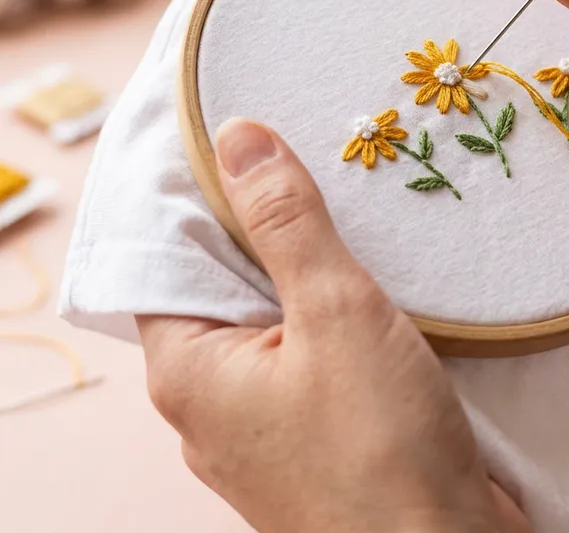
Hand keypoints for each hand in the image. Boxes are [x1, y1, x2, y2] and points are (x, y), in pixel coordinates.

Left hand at [137, 119, 529, 532]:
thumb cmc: (381, 447)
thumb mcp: (334, 312)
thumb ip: (286, 222)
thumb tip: (239, 139)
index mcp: (189, 370)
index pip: (173, 256)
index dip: (206, 194)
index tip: (249, 137)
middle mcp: (215, 400)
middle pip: (228, 284)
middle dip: (270, 226)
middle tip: (314, 160)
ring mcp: (265, 423)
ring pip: (277, 316)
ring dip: (312, 270)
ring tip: (352, 211)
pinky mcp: (315, 434)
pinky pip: (312, 351)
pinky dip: (336, 313)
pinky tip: (375, 282)